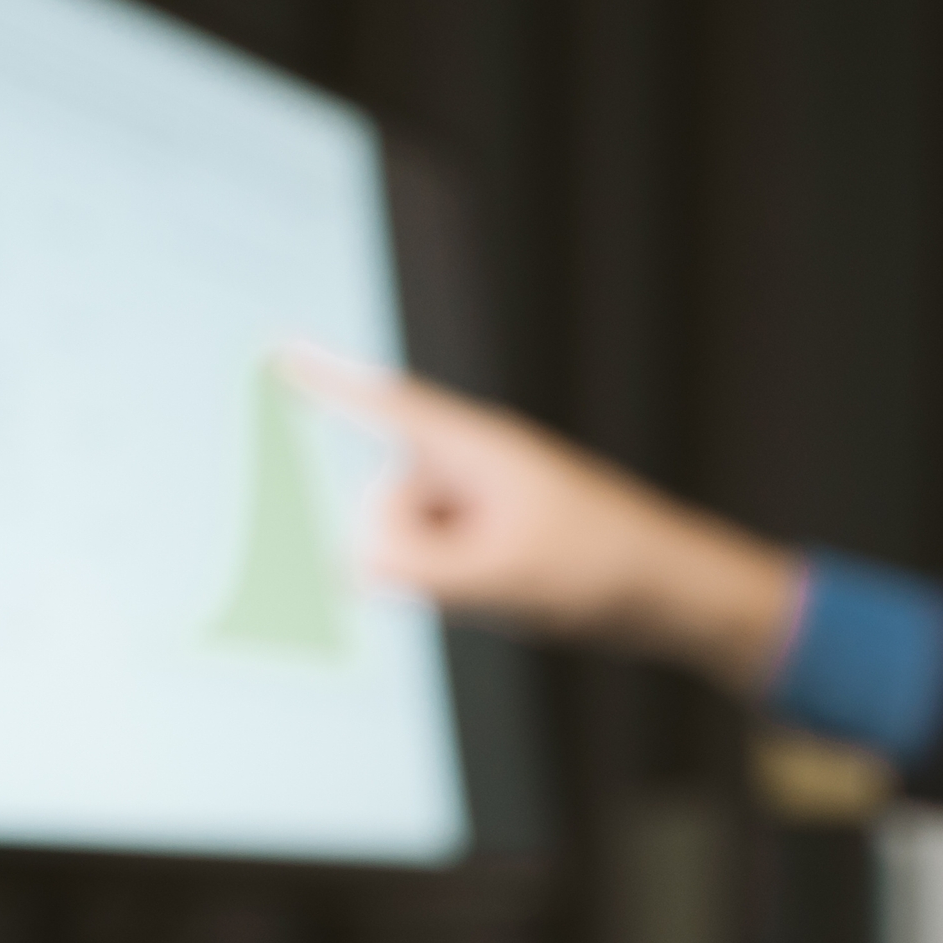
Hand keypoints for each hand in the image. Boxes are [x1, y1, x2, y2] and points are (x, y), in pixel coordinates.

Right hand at [281, 349, 804, 695]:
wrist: (670, 591)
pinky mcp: (485, 536)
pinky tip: (511, 587)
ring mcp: (476, 503)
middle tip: (490, 570)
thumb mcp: (500, 575)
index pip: (384, 405)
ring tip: (516, 580)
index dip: (324, 382)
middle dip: (409, 551)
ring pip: (405, 546)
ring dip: (440, 575)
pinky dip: (454, 583)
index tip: (272, 352)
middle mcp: (469, 466)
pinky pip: (434, 563)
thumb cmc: (600, 568)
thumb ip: (413, 570)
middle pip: (380, 507)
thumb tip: (348, 567)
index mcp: (475, 447)